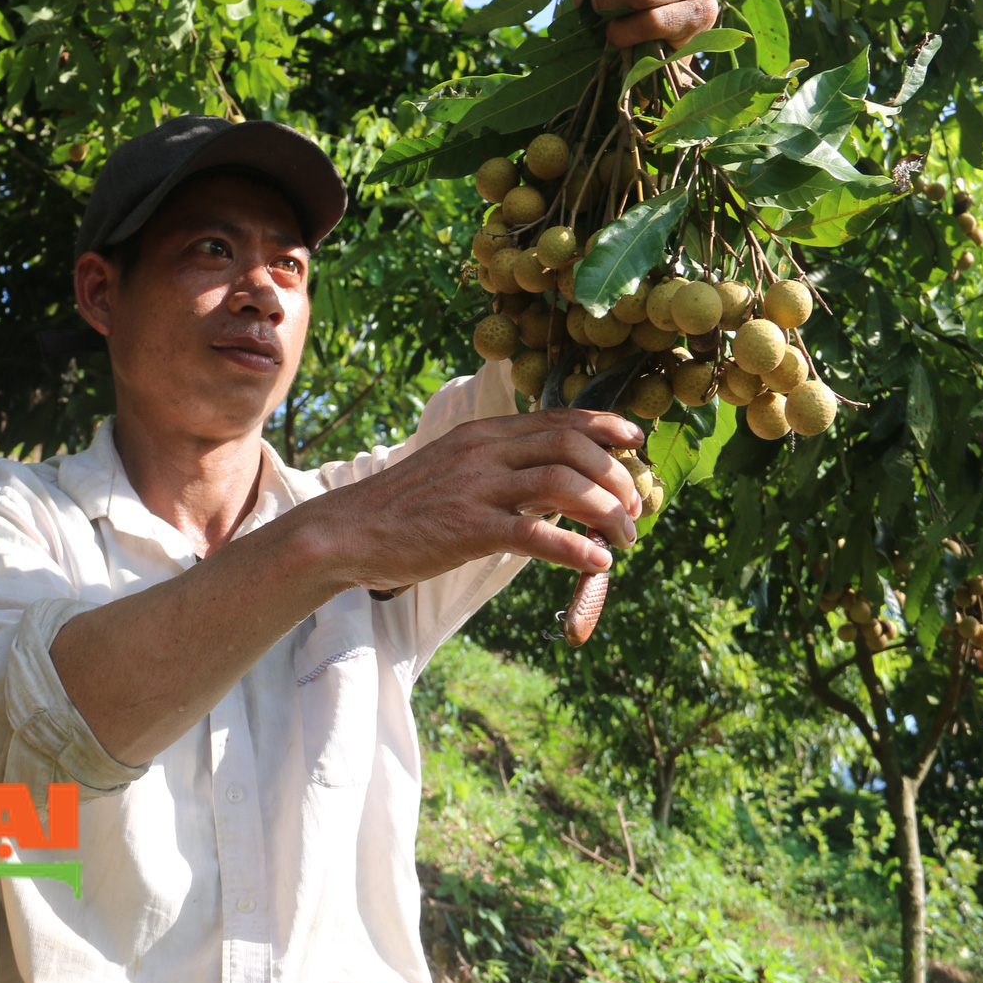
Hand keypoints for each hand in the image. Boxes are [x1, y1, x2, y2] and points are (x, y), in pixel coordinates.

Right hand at [301, 406, 648, 592]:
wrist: (346, 531)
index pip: (558, 419)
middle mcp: (485, 451)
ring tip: (623, 539)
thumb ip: (504, 472)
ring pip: (563, 484)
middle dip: (616, 476)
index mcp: (483, 435)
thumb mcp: (456, 472)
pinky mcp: (468, 528)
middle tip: (634, 508)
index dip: (606, 428)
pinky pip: (536, 534)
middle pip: (571, 445)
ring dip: (606, 512)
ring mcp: (477, 488)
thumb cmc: (404, 509)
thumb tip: (559, 490)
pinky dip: (576, 548)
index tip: (636, 441)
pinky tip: (597, 563)